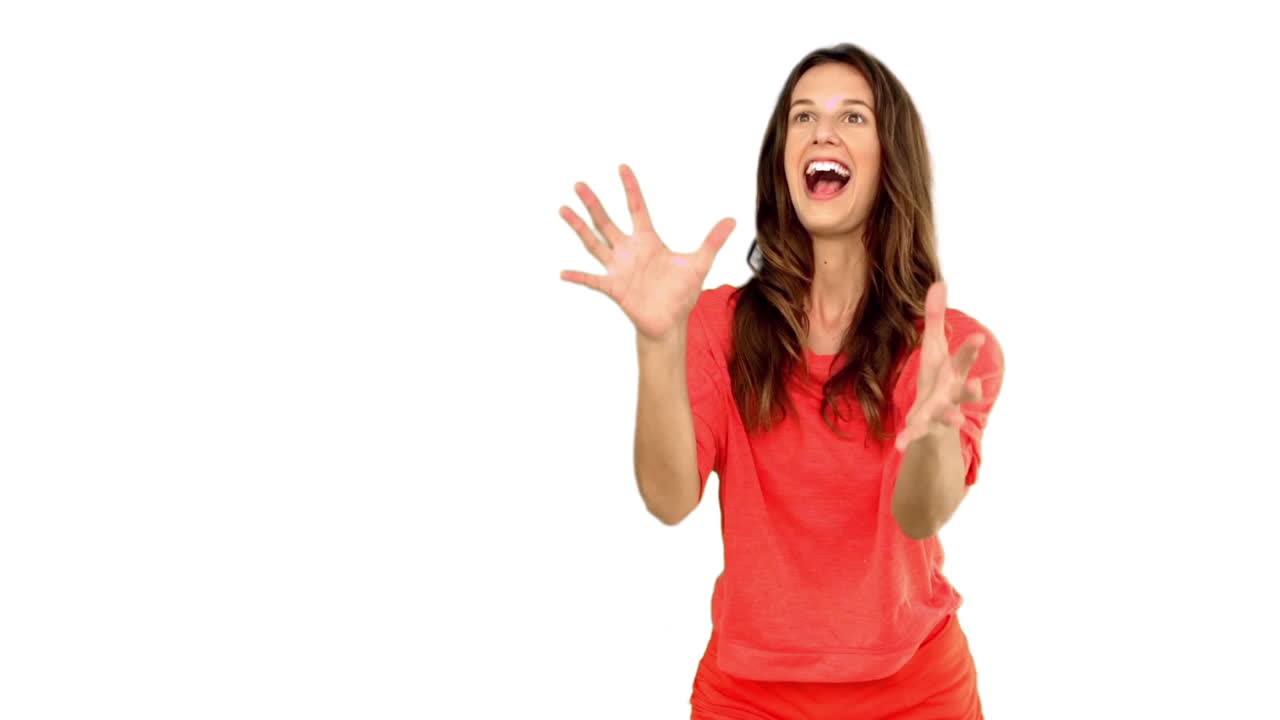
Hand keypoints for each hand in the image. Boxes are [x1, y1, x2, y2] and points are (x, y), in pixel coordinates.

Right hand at [559, 164, 734, 340]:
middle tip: (579, 184)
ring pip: (594, 243)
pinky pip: (593, 280)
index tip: (622, 167)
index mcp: (648, 241)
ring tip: (563, 210)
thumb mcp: (699, 264)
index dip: (631, 188)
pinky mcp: (614, 288)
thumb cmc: (682, 293)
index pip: (637, 207)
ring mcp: (618, 268)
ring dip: (579, 228)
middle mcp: (629, 251)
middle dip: (593, 203)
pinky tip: (563, 272)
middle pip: (606, 222)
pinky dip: (578, 276)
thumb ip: (713, 241)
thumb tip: (733, 220)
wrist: (671, 322)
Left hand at [895, 282, 985, 451]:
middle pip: (963, 389)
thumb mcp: (934, 347)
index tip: (978, 338)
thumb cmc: (938, 378)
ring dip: (951, 417)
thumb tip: (939, 281)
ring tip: (956, 420)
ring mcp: (941, 413)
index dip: (971, 350)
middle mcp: (952, 393)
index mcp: (953, 372)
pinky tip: (902, 444)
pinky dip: (911, 438)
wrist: (937, 419)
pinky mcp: (924, 427)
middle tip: (976, 385)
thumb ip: (935, 317)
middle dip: (970, 388)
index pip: (963, 359)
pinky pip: (917, 434)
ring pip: (948, 415)